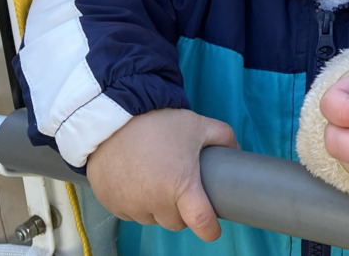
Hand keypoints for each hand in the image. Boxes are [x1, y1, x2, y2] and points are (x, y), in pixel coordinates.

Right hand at [86, 108, 238, 241]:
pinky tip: (139, 182)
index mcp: (181, 185)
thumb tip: (237, 150)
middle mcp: (154, 201)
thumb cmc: (159, 122)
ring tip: (159, 180)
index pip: (200, 222)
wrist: (114, 117)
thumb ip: (224, 137)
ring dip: (158, 208)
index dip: (210, 229)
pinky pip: (130, 214)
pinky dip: (137, 204)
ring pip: (152, 219)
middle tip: (182, 187)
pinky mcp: (111, 204)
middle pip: (176, 222)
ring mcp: (130, 205)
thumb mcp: (199, 125)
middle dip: (182, 211)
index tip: (213, 229)